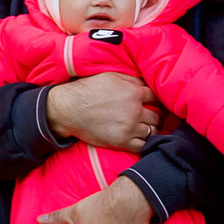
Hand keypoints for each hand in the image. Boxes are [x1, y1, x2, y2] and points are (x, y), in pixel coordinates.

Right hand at [46, 73, 160, 152]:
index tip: (151, 103)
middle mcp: (135, 110)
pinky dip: (145, 144)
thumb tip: (145, 83)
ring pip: (152, 131)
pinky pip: (142, 146)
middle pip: (157, 116)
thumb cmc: (86, 90)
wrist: (67, 109)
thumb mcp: (109, 77)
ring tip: (145, 129)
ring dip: (150, 130)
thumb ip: (131, 80)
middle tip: (149, 118)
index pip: (156, 97)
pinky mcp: (121, 141)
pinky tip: (140, 140)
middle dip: (154, 116)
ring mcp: (129, 127)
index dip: (154, 100)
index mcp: (133, 92)